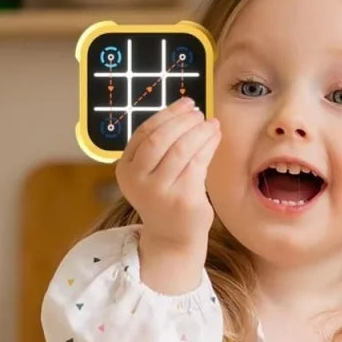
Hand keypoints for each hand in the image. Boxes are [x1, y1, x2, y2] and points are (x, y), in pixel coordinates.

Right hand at [116, 96, 219, 254]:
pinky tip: (215, 138)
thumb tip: (187, 112)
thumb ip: (160, 147)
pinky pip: (197, 163)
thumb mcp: (152, 173)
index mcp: (126, 170)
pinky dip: (208, 146)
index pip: (144, 133)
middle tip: (199, 113)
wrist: (172, 237)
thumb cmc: (165, 198)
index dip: (167, 114)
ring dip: (199, 131)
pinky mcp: (183, 199)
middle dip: (183, 121)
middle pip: (160, 139)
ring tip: (212, 124)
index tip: (186, 104)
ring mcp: (160, 191)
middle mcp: (138, 181)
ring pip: (181, 149)